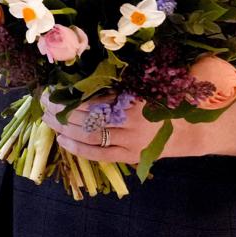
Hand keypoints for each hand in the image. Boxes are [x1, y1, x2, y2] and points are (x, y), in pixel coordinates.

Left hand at [44, 90, 169, 164]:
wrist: (191, 129)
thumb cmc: (164, 103)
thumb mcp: (144, 88)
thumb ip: (119, 86)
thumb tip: (84, 79)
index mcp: (134, 100)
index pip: (95, 99)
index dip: (71, 96)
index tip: (54, 90)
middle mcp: (131, 122)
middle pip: (88, 117)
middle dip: (62, 111)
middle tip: (44, 103)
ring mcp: (130, 142)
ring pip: (91, 136)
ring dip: (65, 128)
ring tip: (48, 119)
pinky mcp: (130, 157)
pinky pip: (100, 155)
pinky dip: (79, 148)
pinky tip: (62, 140)